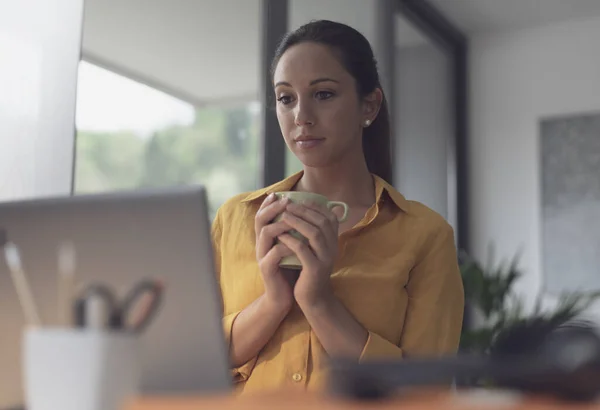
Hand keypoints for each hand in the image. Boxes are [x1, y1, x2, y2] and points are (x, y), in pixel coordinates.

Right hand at [255, 193, 294, 309]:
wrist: (284, 296)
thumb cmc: (290, 269)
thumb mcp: (294, 247)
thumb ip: (296, 232)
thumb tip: (311, 213)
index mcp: (267, 238)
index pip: (263, 215)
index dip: (269, 203)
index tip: (280, 193)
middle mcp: (262, 244)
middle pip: (260, 219)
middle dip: (273, 208)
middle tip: (287, 201)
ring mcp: (263, 256)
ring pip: (265, 233)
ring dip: (280, 224)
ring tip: (293, 219)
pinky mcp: (267, 269)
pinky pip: (273, 254)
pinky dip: (285, 247)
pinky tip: (296, 244)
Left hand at [277, 201, 338, 307]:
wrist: (313, 299)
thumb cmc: (310, 271)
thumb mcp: (315, 251)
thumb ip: (313, 234)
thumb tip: (305, 212)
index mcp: (334, 242)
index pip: (330, 217)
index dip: (316, 206)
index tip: (301, 199)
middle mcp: (333, 248)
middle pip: (322, 222)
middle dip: (305, 211)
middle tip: (288, 204)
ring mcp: (325, 259)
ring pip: (314, 234)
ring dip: (298, 222)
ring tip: (284, 215)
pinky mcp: (315, 269)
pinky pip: (303, 250)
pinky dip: (291, 240)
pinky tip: (281, 235)